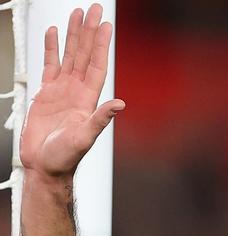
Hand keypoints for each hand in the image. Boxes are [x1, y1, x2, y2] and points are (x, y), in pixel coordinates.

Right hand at [20, 4, 124, 177]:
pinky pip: (50, 65)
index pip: (96, 65)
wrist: (45, 166)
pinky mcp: (47, 94)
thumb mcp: (85, 137)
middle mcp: (78, 91)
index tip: (105, 24)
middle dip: (89, 31)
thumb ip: (100, 119)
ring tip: (76, 13)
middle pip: (84, 54)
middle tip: (93, 8)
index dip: (100, 45)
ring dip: (73, 35)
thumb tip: (120, 105)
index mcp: (88, 99)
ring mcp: (62, 91)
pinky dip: (52, 49)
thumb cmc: (65, 158)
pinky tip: (54, 33)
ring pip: (69, 56)